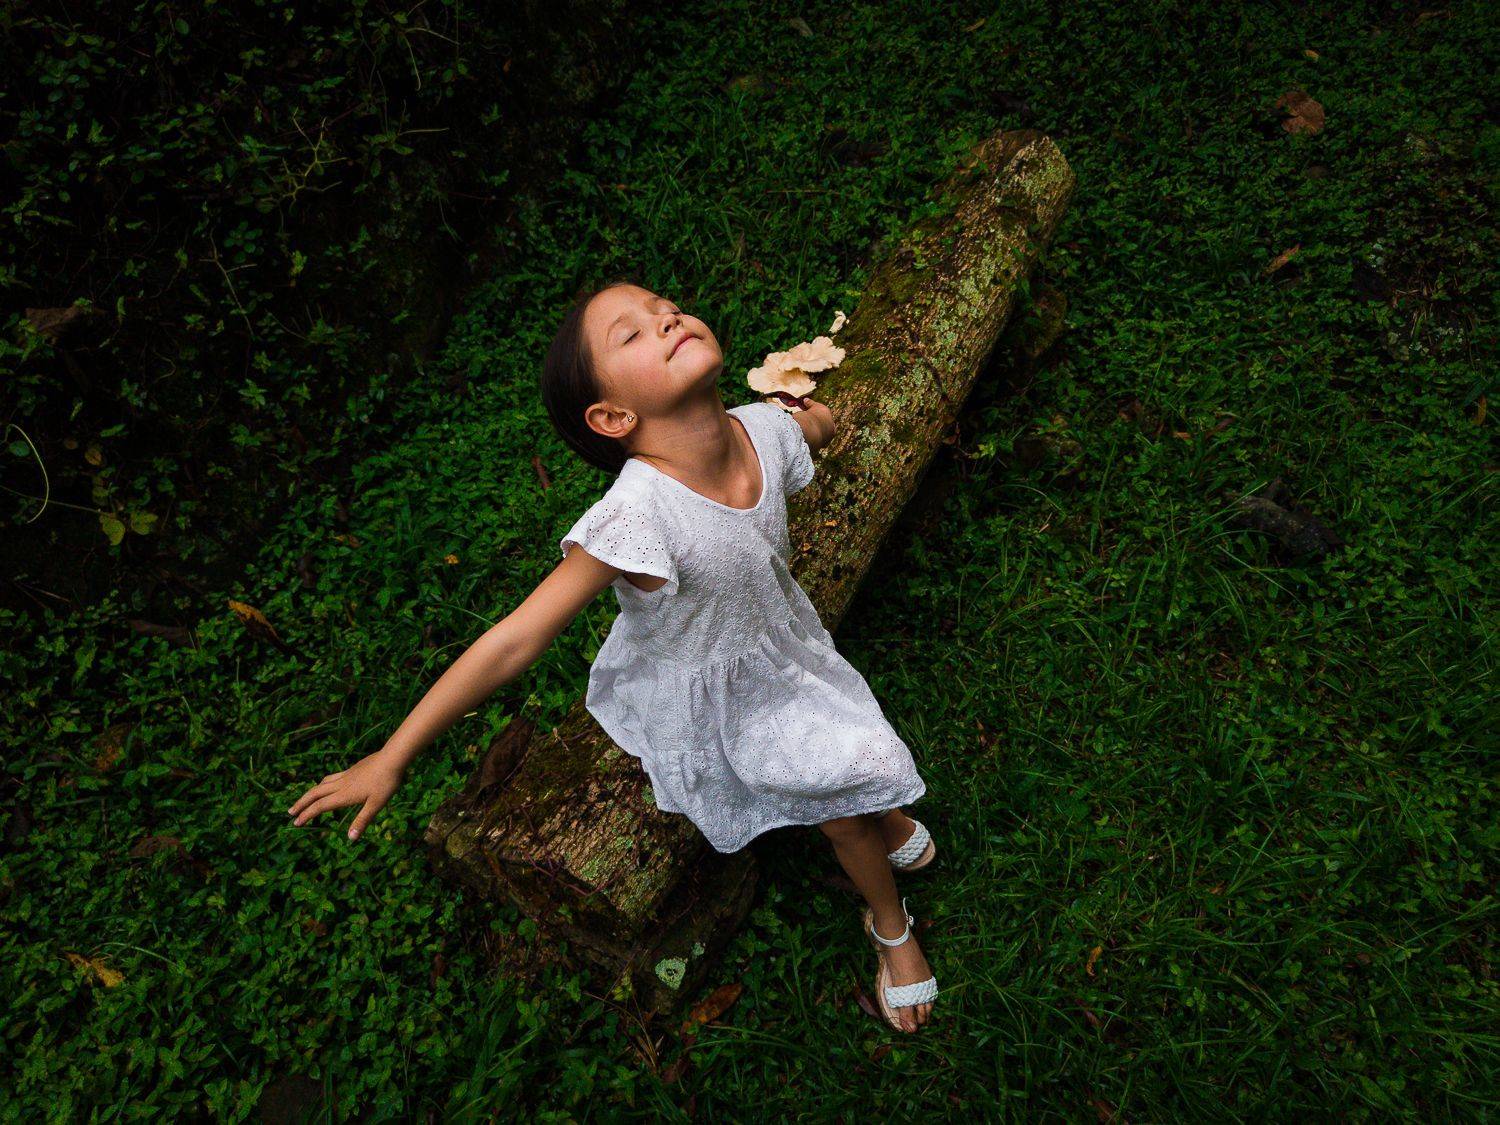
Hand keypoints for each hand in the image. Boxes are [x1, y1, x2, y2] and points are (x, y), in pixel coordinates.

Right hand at [286, 750, 406, 840]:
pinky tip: (328, 784)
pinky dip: (323, 783)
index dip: (307, 815)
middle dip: (301, 803)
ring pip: (322, 784)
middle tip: (290, 812)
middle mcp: (341, 784)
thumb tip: (350, 839)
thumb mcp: (376, 805)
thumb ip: (362, 821)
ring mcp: (346, 775)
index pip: (320, 806)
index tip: (296, 823)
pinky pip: (331, 777)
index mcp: (344, 795)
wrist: (392, 758)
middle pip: (315, 793)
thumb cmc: (386, 783)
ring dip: (310, 793)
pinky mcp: (352, 770)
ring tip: (306, 799)